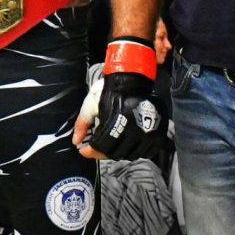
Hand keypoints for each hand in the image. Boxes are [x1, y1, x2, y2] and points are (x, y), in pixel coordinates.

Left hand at [74, 38, 165, 160]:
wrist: (131, 80)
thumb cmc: (109, 90)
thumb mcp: (90, 105)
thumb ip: (82, 125)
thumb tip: (76, 141)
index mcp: (118, 123)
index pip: (102, 147)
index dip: (90, 152)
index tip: (84, 150)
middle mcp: (135, 131)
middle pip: (115, 153)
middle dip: (101, 153)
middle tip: (95, 148)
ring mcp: (148, 134)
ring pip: (131, 155)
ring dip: (118, 153)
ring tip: (111, 145)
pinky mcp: (157, 134)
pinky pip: (146, 152)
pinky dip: (135, 151)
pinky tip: (127, 145)